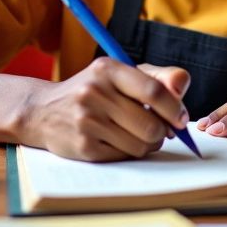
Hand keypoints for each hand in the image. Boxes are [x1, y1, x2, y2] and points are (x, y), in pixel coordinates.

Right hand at [17, 58, 190, 161]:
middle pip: (151, 125)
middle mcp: (94, 93)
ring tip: (137, 134)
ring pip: (141, 145)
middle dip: (163, 132)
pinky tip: (118, 141)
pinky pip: (124, 157)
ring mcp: (87, 121)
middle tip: (160, 130)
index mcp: (108, 69)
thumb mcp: (121, 74)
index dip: (175, 108)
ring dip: (148, 144)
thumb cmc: (94, 90)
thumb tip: (183, 86)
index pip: (153, 91)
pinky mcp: (83, 147)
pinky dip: (129, 153)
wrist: (43, 111)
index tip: (182, 119)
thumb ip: (157, 77)